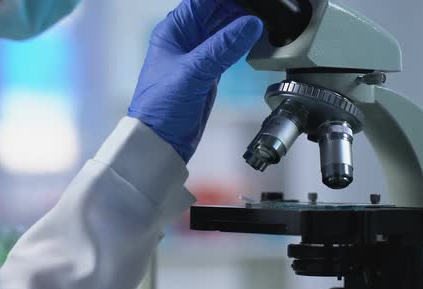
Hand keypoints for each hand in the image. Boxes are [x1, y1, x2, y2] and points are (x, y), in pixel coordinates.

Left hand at [128, 0, 262, 162]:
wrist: (161, 140)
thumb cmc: (161, 106)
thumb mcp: (194, 72)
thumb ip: (223, 47)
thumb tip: (249, 25)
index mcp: (174, 31)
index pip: (203, 2)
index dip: (225, 1)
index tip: (249, 3)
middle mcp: (185, 39)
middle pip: (216, 12)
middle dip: (238, 11)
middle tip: (261, 13)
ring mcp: (197, 56)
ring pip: (224, 31)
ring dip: (241, 27)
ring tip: (261, 24)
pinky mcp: (207, 72)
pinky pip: (227, 51)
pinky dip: (240, 46)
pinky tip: (253, 42)